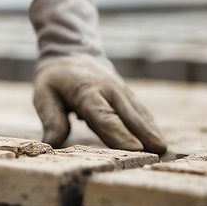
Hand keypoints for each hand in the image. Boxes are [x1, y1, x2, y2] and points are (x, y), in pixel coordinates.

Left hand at [30, 0, 165, 152]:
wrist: (72, 52)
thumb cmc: (55, 79)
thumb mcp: (43, 94)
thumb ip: (51, 118)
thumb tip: (52, 144)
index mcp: (86, 90)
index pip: (103, 115)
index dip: (119, 133)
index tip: (135, 148)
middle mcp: (108, 90)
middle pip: (127, 115)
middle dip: (143, 134)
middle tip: (158, 153)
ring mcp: (121, 91)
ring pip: (138, 113)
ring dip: (151, 130)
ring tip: (163, 150)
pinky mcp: (127, 95)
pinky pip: (141, 111)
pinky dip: (150, 125)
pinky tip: (157, 141)